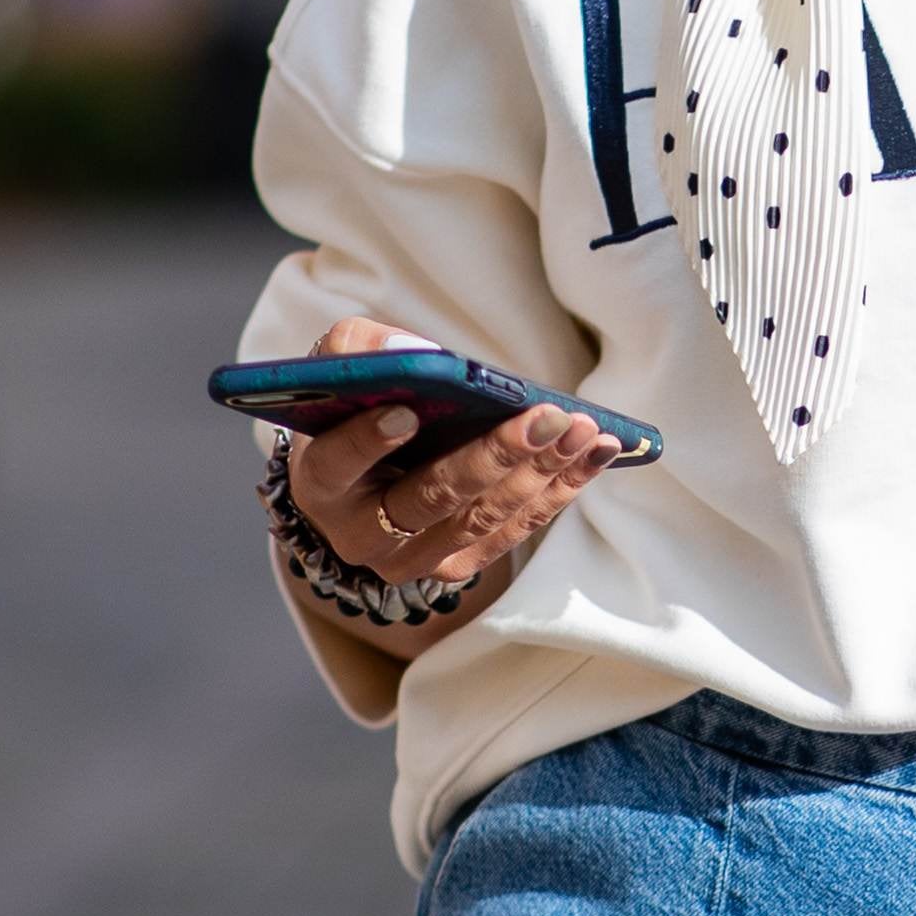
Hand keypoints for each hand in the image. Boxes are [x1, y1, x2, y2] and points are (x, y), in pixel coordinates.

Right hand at [286, 316, 618, 608]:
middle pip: (429, 499)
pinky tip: (595, 453)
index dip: (368, 441)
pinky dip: (559, 491)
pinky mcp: (457, 565)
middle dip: (493, 457)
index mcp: (320, 480)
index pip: (338, 464)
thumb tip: (416, 354)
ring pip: (481, 520)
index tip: (407, 412)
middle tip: (545, 418)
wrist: (367, 474)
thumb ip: (358, 351)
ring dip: (540, 473)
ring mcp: (411, 558)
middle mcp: (360, 533)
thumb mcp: (341, 370)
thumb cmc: (358, 407)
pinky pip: (514, 531)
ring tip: (584, 430)